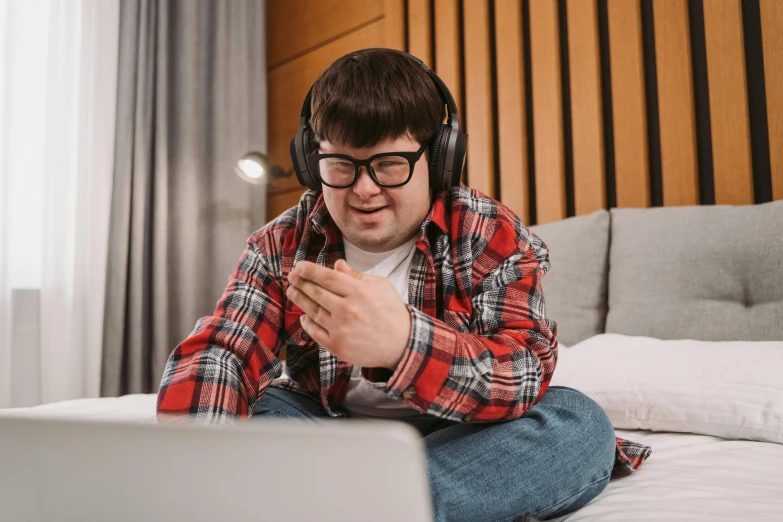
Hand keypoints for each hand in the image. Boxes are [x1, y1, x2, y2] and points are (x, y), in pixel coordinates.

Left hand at [286, 259, 410, 369]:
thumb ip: (356, 275)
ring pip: (312, 311)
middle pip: (316, 292)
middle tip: (292, 277)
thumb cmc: (392, 312)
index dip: (309, 270)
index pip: (327, 277)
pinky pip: (315, 332)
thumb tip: (337, 265)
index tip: (299, 267)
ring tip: (292, 291)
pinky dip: (307, 322)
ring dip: (299, 299)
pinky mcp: (337, 346)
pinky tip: (303, 315)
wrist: (402, 344)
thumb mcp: (380, 286)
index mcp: (358, 292)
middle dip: (300, 282)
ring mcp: (340, 329)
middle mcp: (347, 309)